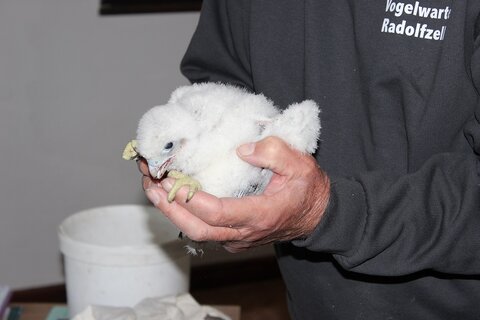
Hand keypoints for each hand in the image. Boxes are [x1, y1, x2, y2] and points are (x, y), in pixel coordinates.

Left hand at [139, 136, 329, 252]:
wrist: (315, 216)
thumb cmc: (308, 189)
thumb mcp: (301, 164)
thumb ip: (274, 153)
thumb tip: (242, 150)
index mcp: (260, 215)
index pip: (218, 213)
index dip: (192, 200)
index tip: (173, 181)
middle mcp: (244, 233)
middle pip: (198, 229)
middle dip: (170, 207)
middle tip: (151, 184)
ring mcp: (237, 238)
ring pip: (197, 231)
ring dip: (172, 210)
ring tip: (153, 186)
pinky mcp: (232, 235)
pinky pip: (203, 228)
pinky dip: (183, 213)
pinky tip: (173, 194)